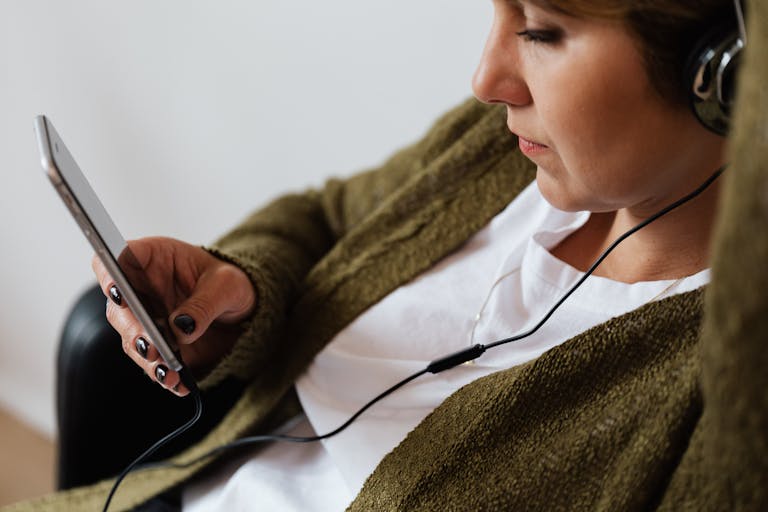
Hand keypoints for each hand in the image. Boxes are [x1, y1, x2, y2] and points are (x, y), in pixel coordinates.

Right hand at [92, 237, 255, 395]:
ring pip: (131, 340)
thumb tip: (181, 328)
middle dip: (132, 328)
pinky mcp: (156, 347)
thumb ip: (204, 303)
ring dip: (147, 358)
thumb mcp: (227, 286)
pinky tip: (180, 384)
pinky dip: (164, 375)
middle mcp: (140, 290)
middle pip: (119, 307)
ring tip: (169, 372)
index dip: (110, 273)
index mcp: (152, 259)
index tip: (118, 291)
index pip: (118, 259)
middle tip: (151, 345)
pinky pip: (151, 364)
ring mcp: (145, 320)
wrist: (242, 310)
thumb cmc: (229, 283)